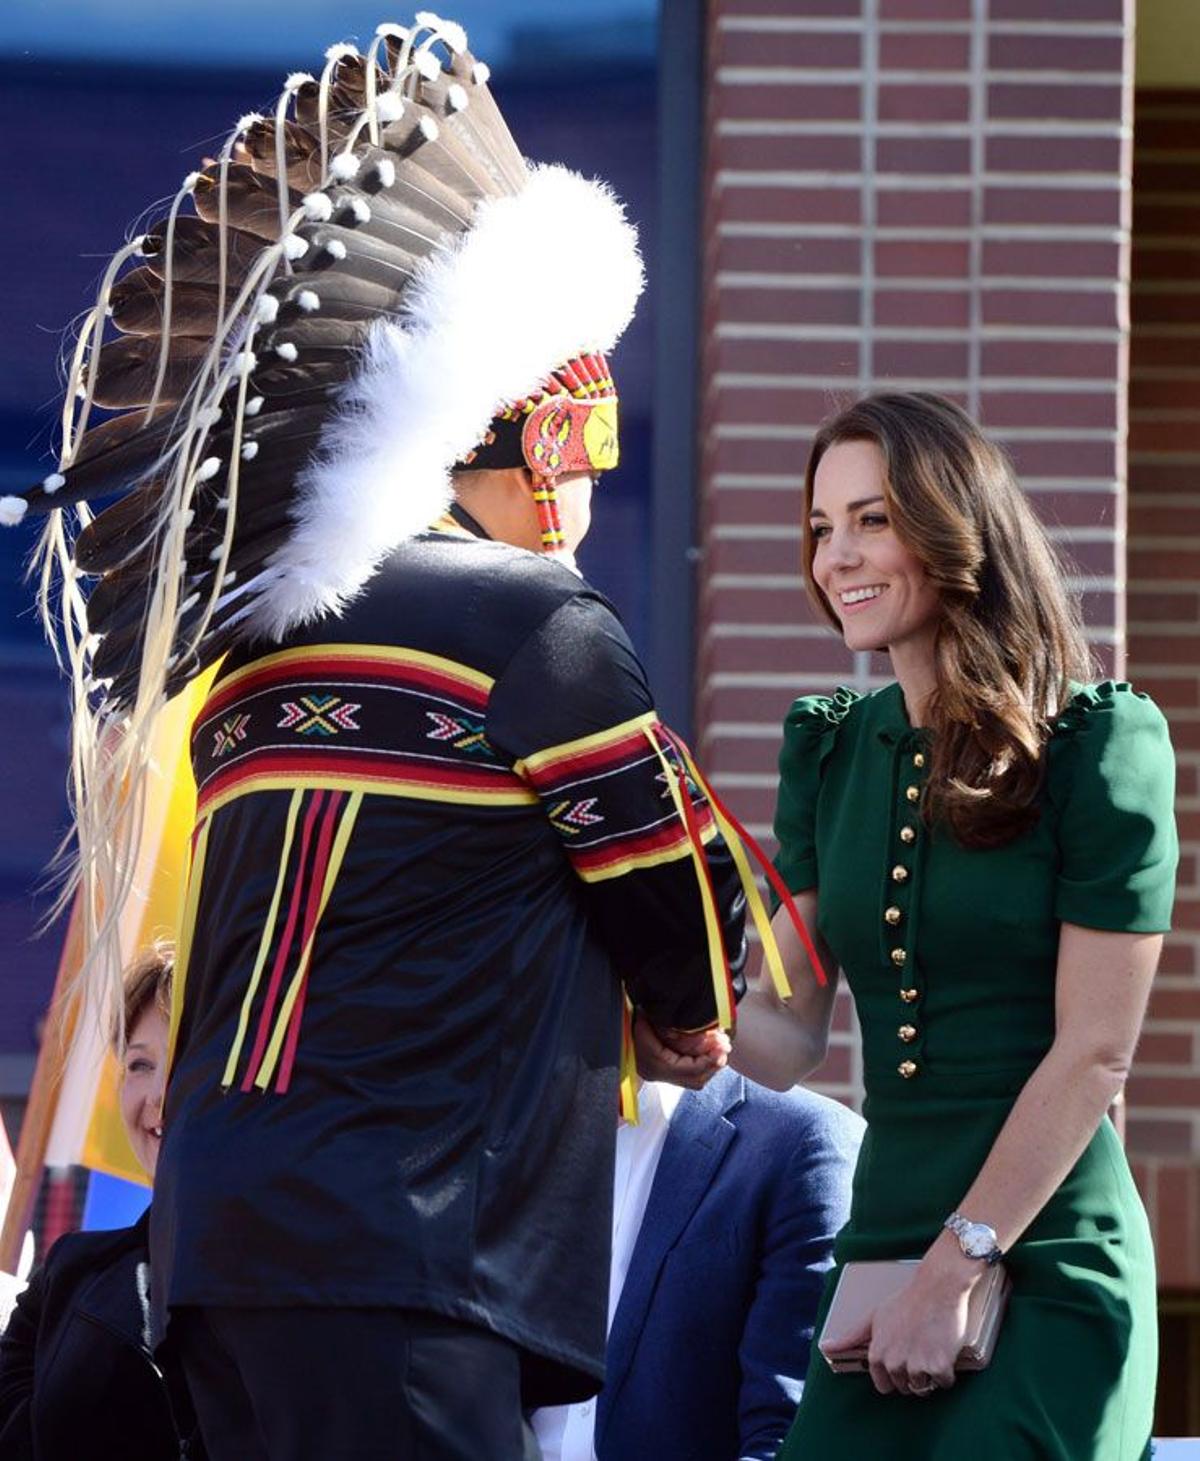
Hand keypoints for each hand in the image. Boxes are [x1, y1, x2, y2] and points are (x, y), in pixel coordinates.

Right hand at [633, 1016, 729, 1089]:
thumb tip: (709, 1033)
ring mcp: (657, 1074)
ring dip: (709, 1065)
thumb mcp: (650, 1019)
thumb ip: (676, 1029)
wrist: (607, 1025)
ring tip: (719, 1049)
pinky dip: (701, 1065)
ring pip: (693, 1080)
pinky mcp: (659, 1070)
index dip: (709, 1060)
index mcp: (654, 1063)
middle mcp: (656, 1073)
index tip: (723, 1047)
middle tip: (725, 1047)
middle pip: (695, 1079)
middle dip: (712, 1063)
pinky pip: (687, 1075)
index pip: (690, 1070)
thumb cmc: (629, 1019)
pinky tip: (708, 1053)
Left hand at [825, 1238, 978, 1396]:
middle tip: (918, 1347)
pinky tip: (943, 1349)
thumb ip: (851, 1336)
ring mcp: (916, 1366)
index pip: (883, 1386)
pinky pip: (944, 1382)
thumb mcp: (873, 1317)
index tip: (901, 1358)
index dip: (894, 1375)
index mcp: (877, 1355)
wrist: (937, 1288)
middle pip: (905, 1388)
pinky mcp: (938, 1367)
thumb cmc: (906, 1301)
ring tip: (929, 1346)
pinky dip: (947, 1370)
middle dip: (912, 1373)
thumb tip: (825, 1347)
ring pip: (924, 1388)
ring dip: (930, 1373)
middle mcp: (894, 1364)